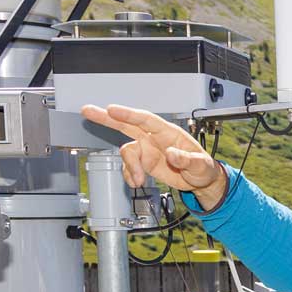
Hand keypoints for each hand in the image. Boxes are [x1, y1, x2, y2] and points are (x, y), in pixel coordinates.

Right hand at [80, 104, 226, 207]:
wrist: (200, 181)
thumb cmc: (203, 168)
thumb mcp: (200, 166)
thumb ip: (187, 160)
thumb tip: (172, 154)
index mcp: (169, 133)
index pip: (145, 120)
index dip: (128, 114)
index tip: (112, 109)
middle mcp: (155, 138)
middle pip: (127, 124)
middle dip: (107, 118)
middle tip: (88, 110)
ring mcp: (148, 149)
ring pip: (127, 152)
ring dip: (129, 167)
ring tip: (139, 180)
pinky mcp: (143, 162)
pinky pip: (128, 167)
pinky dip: (129, 175)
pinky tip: (137, 182)